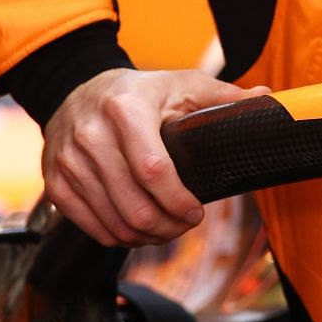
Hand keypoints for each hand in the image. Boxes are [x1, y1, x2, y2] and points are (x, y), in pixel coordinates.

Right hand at [41, 68, 269, 246]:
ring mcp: (68, 161)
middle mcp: (90, 135)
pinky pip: (89, 225)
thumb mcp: (181, 84)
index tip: (197, 212)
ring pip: (112, 221)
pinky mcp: (55, 181)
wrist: (75, 89)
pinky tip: (137, 231)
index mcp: (125, 109)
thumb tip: (266, 99)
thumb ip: (223, 95)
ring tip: (166, 230)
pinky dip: (117, 237)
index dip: (178, 200)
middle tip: (186, 225)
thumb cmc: (139, 92)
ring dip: (145, 237)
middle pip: (133, 204)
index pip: (152, 169)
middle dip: (166, 226)